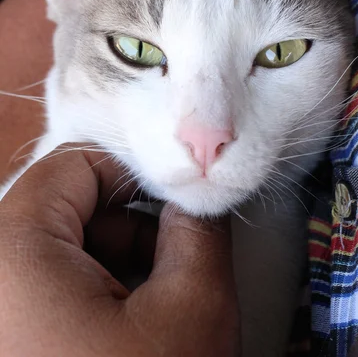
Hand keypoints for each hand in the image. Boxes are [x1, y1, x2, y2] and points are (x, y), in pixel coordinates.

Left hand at [0, 147, 238, 355]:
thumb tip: (197, 194)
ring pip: (56, 248)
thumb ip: (199, 226)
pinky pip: (44, 286)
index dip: (134, 172)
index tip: (175, 197)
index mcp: (12, 253)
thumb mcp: (194, 307)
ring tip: (150, 307)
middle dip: (127, 226)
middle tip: (169, 262)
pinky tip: (122, 331)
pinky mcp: (8, 332)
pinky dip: (88, 293)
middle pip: (62, 206)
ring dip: (112, 262)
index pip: (73, 163)